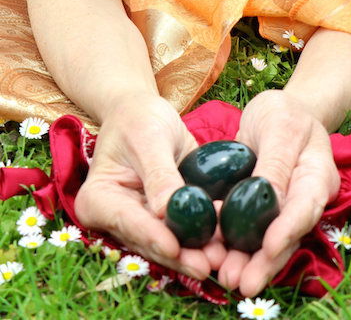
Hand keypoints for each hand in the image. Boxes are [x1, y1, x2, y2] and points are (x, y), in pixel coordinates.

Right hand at [74, 93, 226, 278]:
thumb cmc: (140, 118)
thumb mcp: (149, 137)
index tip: (174, 248)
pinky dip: (203, 238)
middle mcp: (116, 218)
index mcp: (99, 199)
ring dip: (195, 251)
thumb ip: (158, 173)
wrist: (145, 112)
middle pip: (148, 241)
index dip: (152, 236)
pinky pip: (183, 232)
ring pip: (168, 244)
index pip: (126, 221)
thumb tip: (166, 211)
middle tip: (207, 264)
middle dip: (179, 254)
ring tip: (222, 257)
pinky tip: (225, 243)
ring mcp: (140, 222)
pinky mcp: (163, 220)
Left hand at [217, 89, 340, 295]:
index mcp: (317, 175)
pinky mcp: (265, 211)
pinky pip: (253, 232)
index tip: (269, 248)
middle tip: (241, 282)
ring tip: (228, 279)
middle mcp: (306, 199)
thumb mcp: (279, 125)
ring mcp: (287, 208)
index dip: (288, 230)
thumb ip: (277, 160)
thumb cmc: (284, 112)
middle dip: (266, 261)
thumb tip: (268, 197)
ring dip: (249, 262)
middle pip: (289, 235)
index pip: (306, 207)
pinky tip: (219, 259)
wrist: (281, 111)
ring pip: (270, 241)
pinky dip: (237, 247)